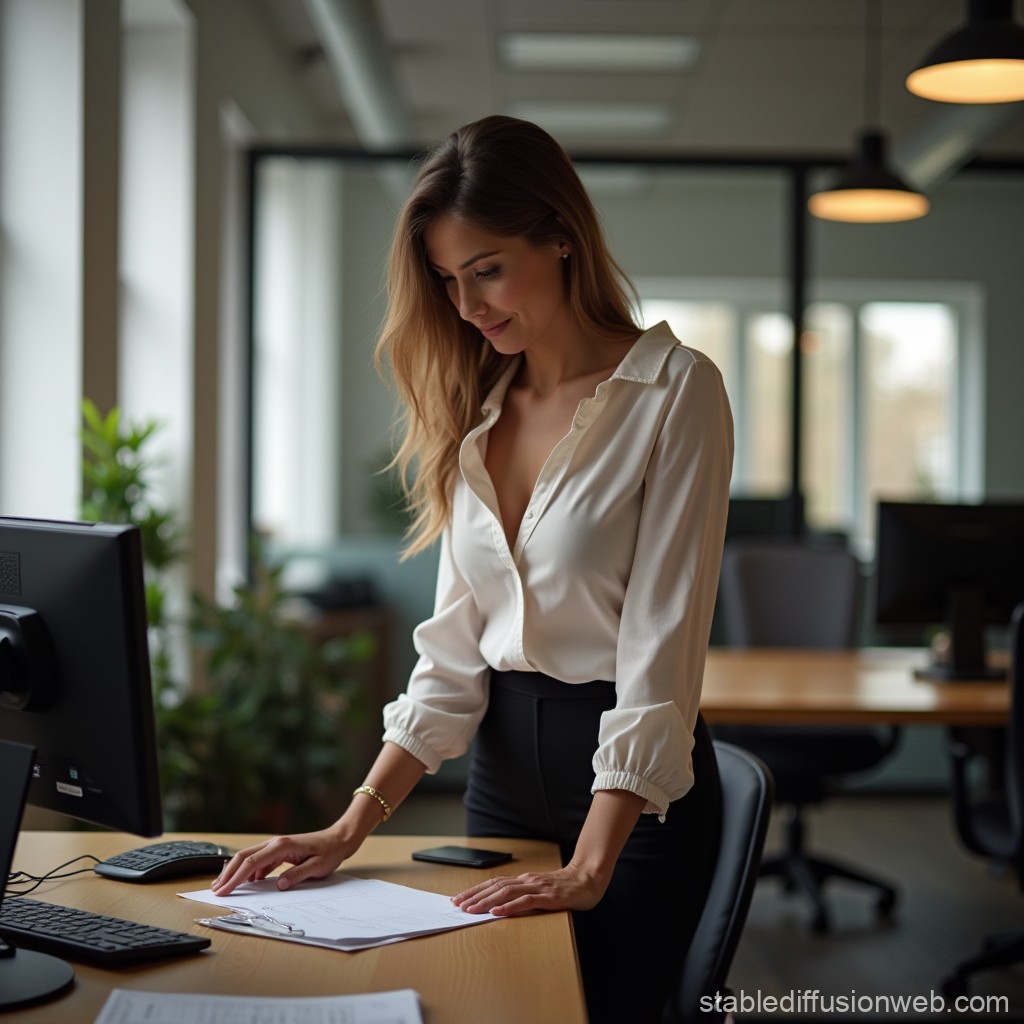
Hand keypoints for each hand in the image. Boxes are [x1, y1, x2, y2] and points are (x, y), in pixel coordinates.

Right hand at [210, 827, 355, 895]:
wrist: (339, 838)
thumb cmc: (330, 852)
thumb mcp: (318, 866)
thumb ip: (298, 875)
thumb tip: (279, 885)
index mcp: (282, 846)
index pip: (251, 863)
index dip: (235, 877)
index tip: (224, 891)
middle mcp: (275, 843)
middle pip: (244, 857)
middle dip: (228, 873)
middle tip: (216, 890)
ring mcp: (276, 845)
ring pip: (249, 857)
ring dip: (236, 871)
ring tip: (224, 886)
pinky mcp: (279, 850)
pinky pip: (259, 860)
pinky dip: (249, 870)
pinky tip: (247, 882)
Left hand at [450, 863, 607, 917]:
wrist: (588, 878)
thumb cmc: (565, 887)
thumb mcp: (540, 889)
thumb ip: (524, 893)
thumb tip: (501, 904)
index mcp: (524, 879)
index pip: (494, 883)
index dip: (475, 890)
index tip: (459, 898)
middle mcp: (527, 880)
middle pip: (495, 886)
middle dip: (474, 896)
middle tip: (457, 905)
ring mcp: (537, 887)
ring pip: (506, 893)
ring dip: (486, 901)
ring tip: (471, 909)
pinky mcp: (548, 897)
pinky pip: (525, 902)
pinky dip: (509, 907)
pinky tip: (497, 913)